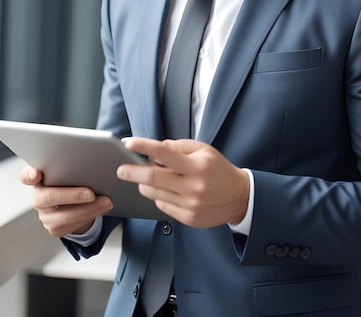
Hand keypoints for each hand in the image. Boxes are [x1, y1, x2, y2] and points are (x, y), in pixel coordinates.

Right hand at [19, 166, 113, 236]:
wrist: (76, 203)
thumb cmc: (73, 179)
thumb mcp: (71, 169)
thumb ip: (72, 163)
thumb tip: (91, 156)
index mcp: (38, 177)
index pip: (26, 176)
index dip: (29, 175)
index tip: (37, 174)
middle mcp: (38, 196)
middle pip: (49, 197)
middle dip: (72, 195)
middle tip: (91, 193)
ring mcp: (45, 214)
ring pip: (64, 215)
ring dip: (89, 208)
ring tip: (106, 201)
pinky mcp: (55, 228)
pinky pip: (73, 224)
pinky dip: (91, 215)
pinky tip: (103, 208)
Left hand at [117, 138, 249, 227]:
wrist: (239, 197)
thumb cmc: (219, 170)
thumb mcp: (204, 150)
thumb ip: (179, 147)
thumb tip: (156, 150)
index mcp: (197, 166)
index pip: (165, 153)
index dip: (144, 147)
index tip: (128, 142)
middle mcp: (193, 186)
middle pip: (153, 178)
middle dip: (132, 172)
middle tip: (120, 169)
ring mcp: (189, 205)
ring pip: (154, 193)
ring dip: (144, 184)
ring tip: (144, 178)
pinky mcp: (188, 218)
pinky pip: (162, 206)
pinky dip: (158, 196)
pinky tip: (165, 191)